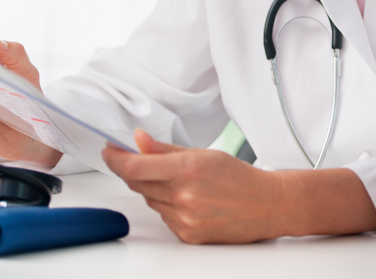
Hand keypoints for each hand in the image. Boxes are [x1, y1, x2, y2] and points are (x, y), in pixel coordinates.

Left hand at [102, 129, 281, 243]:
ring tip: (180, 182)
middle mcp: (184, 196)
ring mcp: (184, 219)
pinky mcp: (186, 235)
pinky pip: (163, 217)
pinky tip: (189, 200)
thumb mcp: (204, 154)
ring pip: (150, 200)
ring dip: (154, 189)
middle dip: (134, 170)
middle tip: (137, 160)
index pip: (135, 167)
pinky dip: (168, 206)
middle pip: (138, 184)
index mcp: (188, 169)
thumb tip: (139, 140)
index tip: (109, 152)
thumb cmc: (240, 178)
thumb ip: (166, 149)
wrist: (267, 206)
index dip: (115, 159)